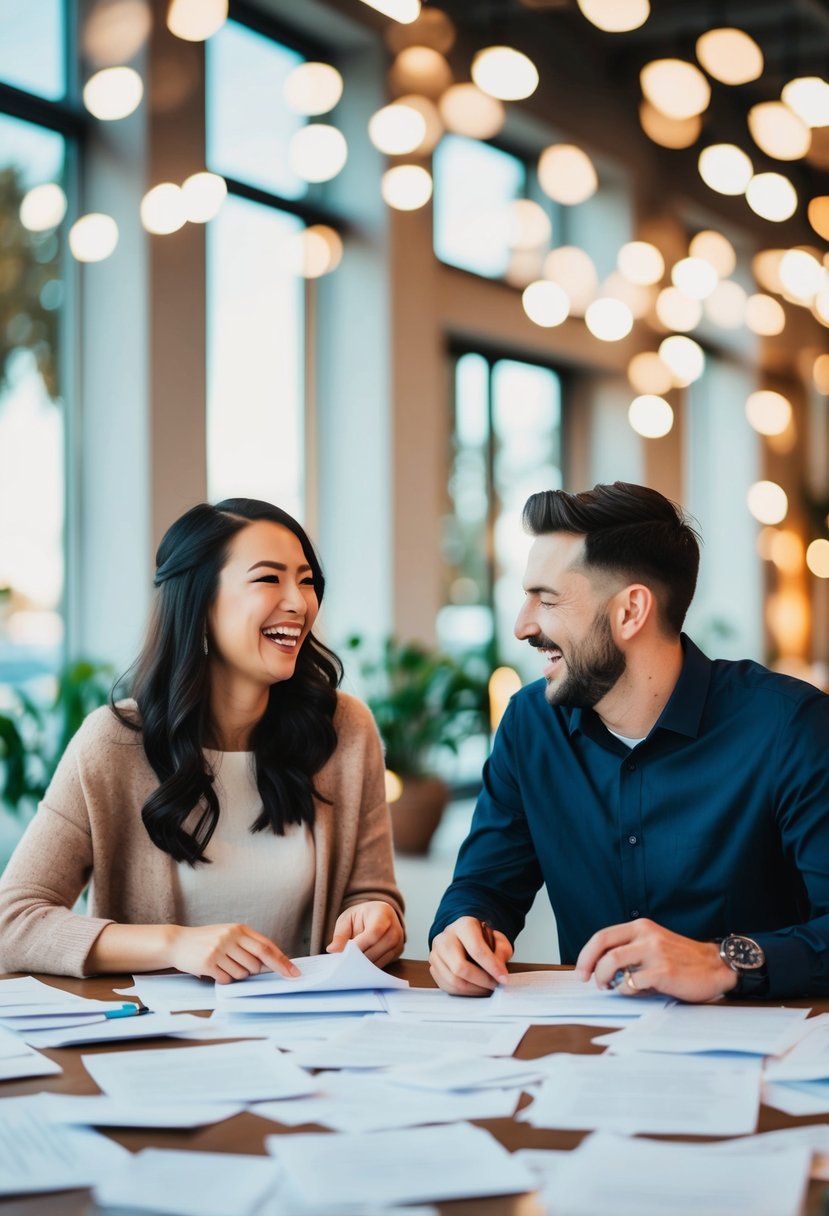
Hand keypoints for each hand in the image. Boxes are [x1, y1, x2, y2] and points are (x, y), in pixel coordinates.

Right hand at [167, 923, 300, 984]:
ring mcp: (219, 949)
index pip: (267, 947)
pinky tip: (215, 970)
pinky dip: (224, 978)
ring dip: (237, 974)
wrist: (178, 942)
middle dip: (260, 972)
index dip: (282, 962)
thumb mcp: (229, 935)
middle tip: (253, 972)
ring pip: (243, 973)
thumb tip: (272, 963)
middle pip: (257, 962)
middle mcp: (231, 937)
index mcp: (239, 929)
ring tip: (224, 965)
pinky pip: (227, 979)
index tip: (294, 973)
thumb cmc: (207, 941)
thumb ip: (249, 945)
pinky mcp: (209, 962)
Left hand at [326, 901, 403, 968]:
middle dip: (359, 958)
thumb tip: (333, 950)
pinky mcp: (398, 953)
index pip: (374, 932)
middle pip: (377, 948)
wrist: (376, 916)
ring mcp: (398, 941)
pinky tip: (359, 965)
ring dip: (363, 964)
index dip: (359, 945)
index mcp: (383, 912)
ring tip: (350, 964)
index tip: (345, 953)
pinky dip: (369, 967)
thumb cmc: (360, 917)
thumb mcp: (347, 919)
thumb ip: (340, 934)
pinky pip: (382, 964)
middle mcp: (395, 927)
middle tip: (343, 963)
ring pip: (380, 959)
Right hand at [429, 916, 512, 995]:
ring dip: (473, 989)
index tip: (503, 978)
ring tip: (486, 988)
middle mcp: (445, 937)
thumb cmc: (482, 939)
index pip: (476, 949)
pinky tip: (475, 988)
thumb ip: (501, 952)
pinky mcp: (433, 966)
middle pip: (459, 967)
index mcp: (463, 926)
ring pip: (452, 980)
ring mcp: (436, 952)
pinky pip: (446, 986)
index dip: (491, 966)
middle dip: (481, 980)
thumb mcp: (498, 940)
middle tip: (494, 985)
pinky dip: (463, 992)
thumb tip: (498, 971)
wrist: (465, 938)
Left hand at [575, 918, 738, 1002]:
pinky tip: (635, 992)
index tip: (582, 971)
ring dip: (604, 977)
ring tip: (608, 987)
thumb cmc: (682, 960)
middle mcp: (646, 935)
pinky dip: (627, 990)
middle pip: (603, 945)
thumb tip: (600, 969)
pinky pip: (633, 981)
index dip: (586, 954)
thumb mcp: (654, 945)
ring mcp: (655, 952)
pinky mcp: (664, 971)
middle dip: (588, 964)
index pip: (602, 936)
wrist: (716, 967)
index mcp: (641, 927)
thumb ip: (631, 951)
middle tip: (587, 980)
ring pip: (613, 961)